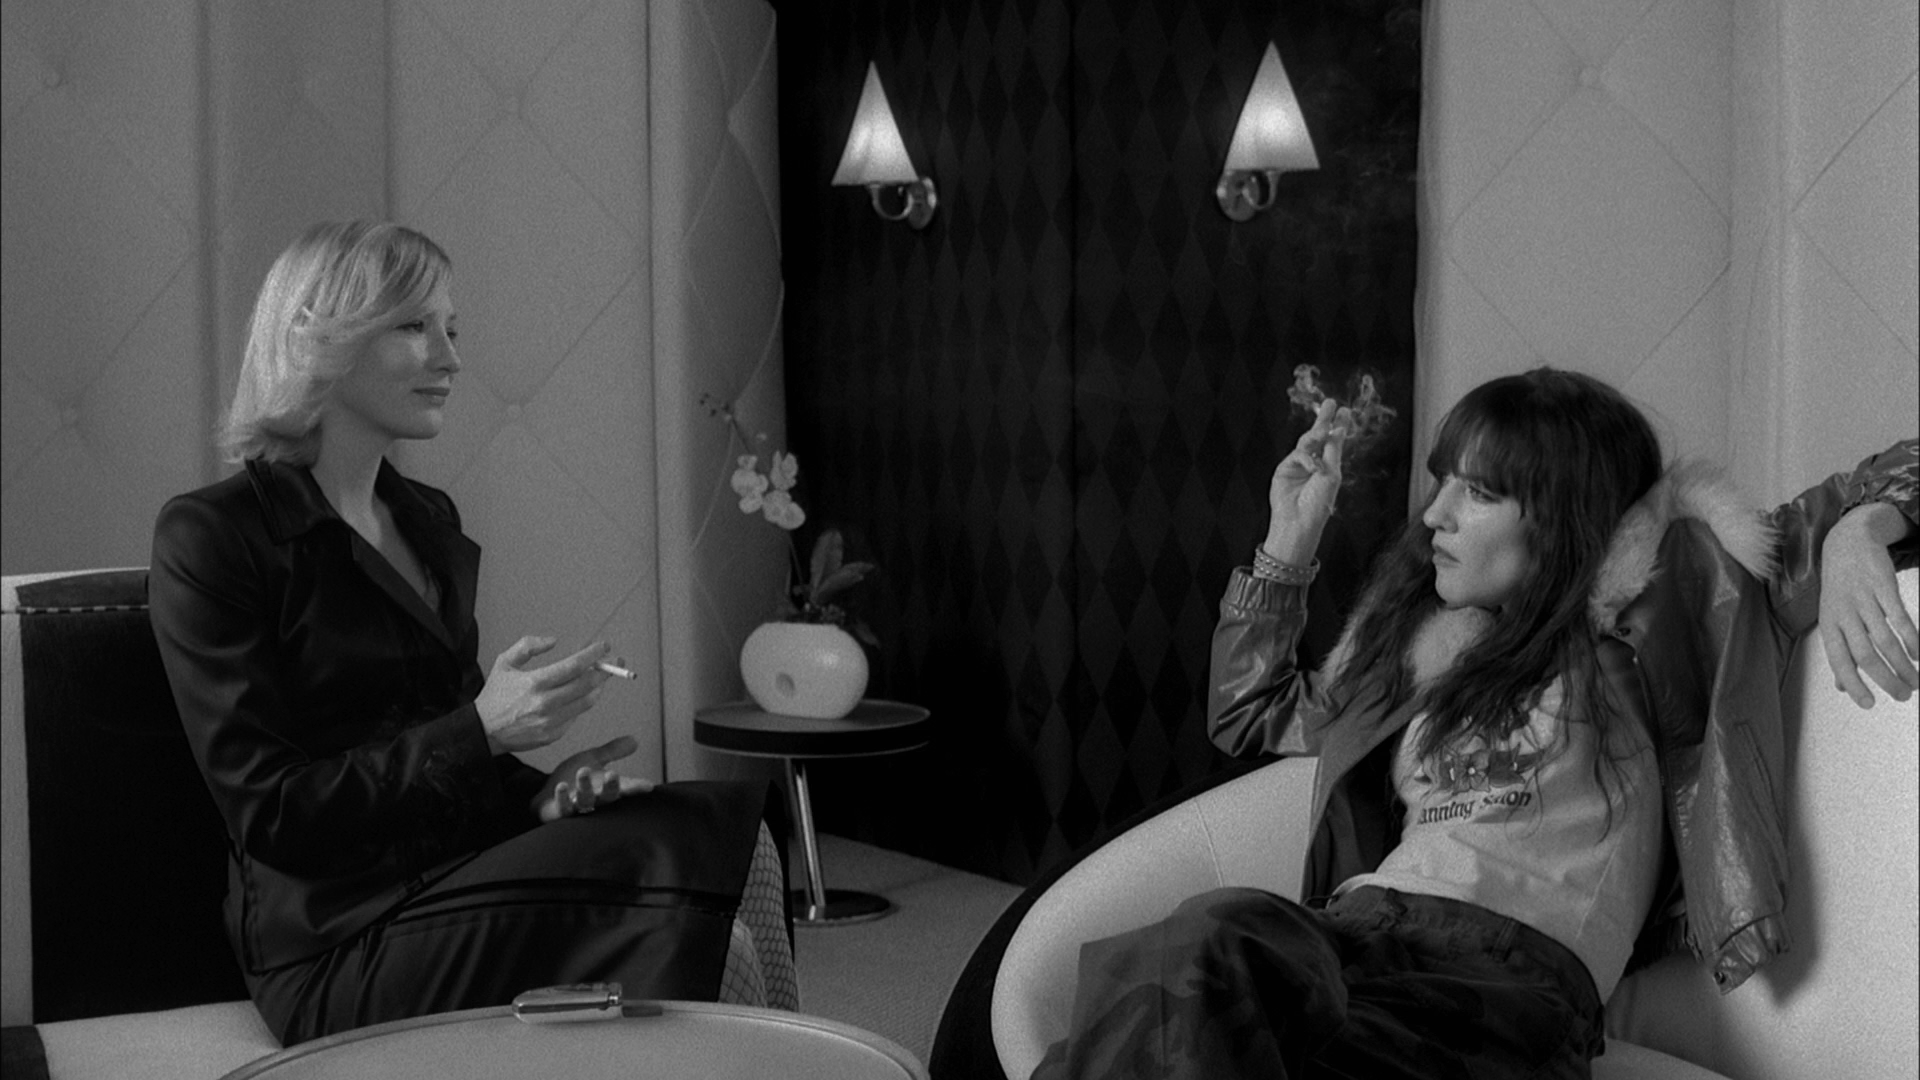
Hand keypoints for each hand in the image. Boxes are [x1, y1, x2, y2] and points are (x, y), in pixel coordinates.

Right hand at [475, 636, 612, 753]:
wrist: (483, 731)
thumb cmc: (495, 694)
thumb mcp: (504, 662)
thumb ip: (528, 646)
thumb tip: (553, 640)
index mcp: (534, 683)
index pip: (574, 666)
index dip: (593, 655)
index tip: (604, 646)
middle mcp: (545, 704)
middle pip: (587, 685)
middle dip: (606, 670)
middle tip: (616, 661)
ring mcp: (551, 722)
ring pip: (586, 702)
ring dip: (598, 687)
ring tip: (602, 676)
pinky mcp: (553, 735)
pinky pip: (575, 716)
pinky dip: (582, 703)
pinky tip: (582, 694)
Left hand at [536, 736, 655, 822]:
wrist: (546, 796)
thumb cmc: (572, 779)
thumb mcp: (593, 760)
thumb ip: (612, 751)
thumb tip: (635, 740)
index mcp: (605, 788)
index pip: (624, 788)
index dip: (636, 787)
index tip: (648, 786)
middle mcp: (594, 800)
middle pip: (607, 797)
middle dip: (611, 787)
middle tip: (613, 774)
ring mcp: (576, 808)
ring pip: (584, 801)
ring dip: (584, 787)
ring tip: (583, 771)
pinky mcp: (558, 812)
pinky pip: (562, 808)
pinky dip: (562, 798)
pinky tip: (562, 786)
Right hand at [1263, 398, 1351, 564]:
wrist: (1298, 521)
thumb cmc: (1318, 504)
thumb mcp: (1331, 474)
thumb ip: (1332, 451)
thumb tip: (1338, 429)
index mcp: (1329, 466)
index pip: (1334, 442)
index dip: (1338, 426)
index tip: (1344, 411)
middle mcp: (1313, 464)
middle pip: (1318, 437)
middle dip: (1324, 420)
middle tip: (1330, 403)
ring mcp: (1298, 466)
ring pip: (1306, 443)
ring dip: (1316, 433)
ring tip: (1324, 428)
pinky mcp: (1284, 469)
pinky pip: (1297, 455)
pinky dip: (1306, 459)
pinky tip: (1313, 467)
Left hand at [1818, 503, 1917, 707]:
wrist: (1847, 543)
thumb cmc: (1841, 588)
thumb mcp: (1833, 617)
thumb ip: (1840, 651)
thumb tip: (1842, 687)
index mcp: (1829, 624)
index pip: (1838, 660)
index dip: (1853, 683)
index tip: (1869, 704)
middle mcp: (1844, 614)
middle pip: (1865, 655)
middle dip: (1886, 680)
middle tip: (1904, 695)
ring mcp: (1863, 599)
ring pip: (1885, 641)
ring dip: (1903, 665)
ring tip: (1916, 681)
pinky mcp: (1883, 587)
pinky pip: (1899, 618)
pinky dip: (1911, 639)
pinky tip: (1919, 655)